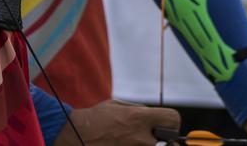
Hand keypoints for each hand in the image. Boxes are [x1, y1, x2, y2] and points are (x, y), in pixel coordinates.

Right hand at [59, 99, 178, 145]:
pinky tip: (126, 145)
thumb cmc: (95, 119)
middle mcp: (139, 136)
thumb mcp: (117, 105)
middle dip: (164, 140)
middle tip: (153, 138)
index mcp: (138, 118)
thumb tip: (153, 115)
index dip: (172, 122)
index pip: (173, 119)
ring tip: (134, 142)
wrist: (74, 136)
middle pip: (169, 141)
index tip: (165, 126)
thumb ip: (139, 110)